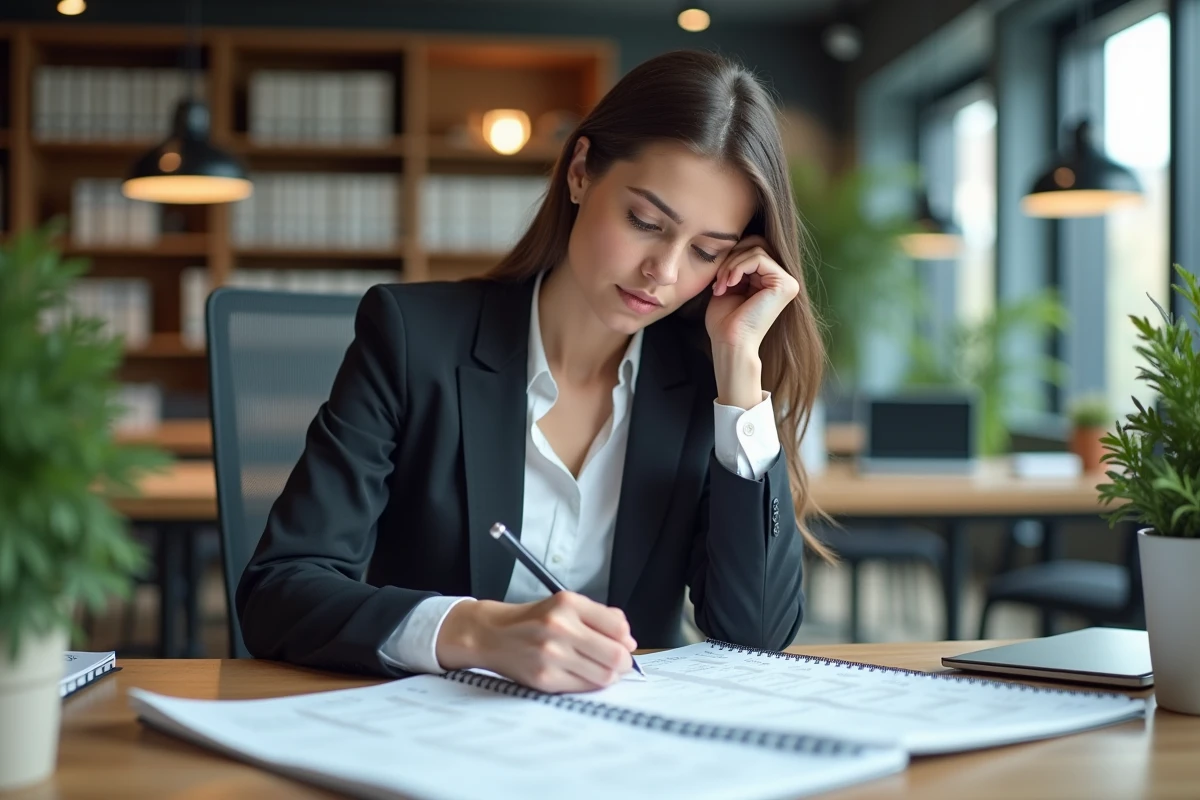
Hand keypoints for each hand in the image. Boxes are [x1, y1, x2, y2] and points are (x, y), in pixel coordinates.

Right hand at [435, 593, 636, 692]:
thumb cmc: (532, 620)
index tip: (624, 644)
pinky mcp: (544, 678)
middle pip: (616, 655)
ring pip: (604, 676)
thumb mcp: (564, 604)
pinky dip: (589, 684)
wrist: (491, 634)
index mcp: (568, 604)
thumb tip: (629, 640)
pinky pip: (583, 688)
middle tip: (617, 662)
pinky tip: (581, 675)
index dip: (626, 640)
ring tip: (599, 668)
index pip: (618, 627)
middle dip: (623, 662)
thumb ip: (600, 616)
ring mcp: (551, 655)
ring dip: (609, 675)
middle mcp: (559, 627)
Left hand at [704, 236, 798, 408]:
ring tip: (722, 286)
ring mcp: (787, 282)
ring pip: (756, 248)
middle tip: (718, 281)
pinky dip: (738, 268)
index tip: (717, 281)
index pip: (752, 248)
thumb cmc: (725, 321)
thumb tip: (735, 239)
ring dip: (731, 265)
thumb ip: (736, 263)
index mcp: (770, 280)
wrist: (730, 343)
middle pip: (756, 243)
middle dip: (731, 258)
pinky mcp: (785, 284)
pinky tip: (730, 284)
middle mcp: (783, 279)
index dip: (731, 257)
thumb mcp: (729, 284)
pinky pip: (759, 257)